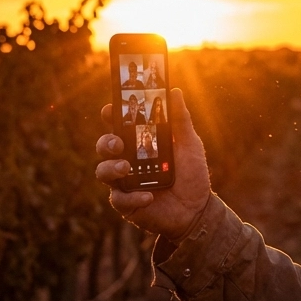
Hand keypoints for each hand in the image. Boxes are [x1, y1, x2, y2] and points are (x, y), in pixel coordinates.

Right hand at [95, 88, 211, 241]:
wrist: (198, 209)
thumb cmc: (192, 174)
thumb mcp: (189, 145)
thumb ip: (180, 120)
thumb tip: (174, 92)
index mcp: (140, 143)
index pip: (119, 125)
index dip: (111, 115)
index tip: (112, 108)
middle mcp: (128, 160)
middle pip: (104, 146)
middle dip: (106, 142)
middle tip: (118, 143)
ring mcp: (125, 182)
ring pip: (103, 171)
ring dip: (112, 168)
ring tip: (126, 168)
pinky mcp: (127, 204)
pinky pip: (120, 199)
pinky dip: (133, 197)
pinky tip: (148, 196)